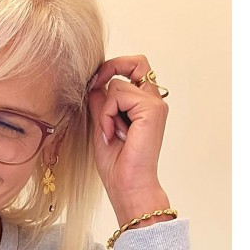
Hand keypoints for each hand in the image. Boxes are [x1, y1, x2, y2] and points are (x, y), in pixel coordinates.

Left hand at [87, 54, 171, 226]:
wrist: (127, 186)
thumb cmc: (117, 165)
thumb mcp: (102, 126)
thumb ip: (101, 104)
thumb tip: (94, 84)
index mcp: (145, 105)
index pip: (134, 69)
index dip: (112, 69)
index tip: (94, 83)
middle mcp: (153, 101)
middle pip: (136, 63)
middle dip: (112, 67)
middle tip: (94, 85)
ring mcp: (155, 104)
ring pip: (118, 84)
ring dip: (105, 110)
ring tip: (110, 133)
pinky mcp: (152, 109)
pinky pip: (118, 95)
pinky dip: (107, 114)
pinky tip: (112, 134)